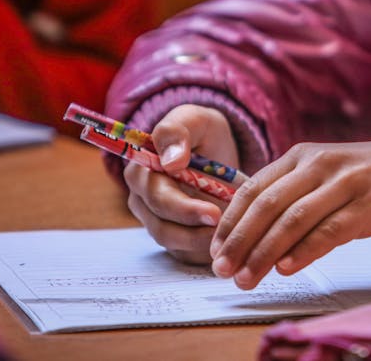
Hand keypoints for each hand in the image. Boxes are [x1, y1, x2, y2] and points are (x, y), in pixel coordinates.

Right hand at [124, 104, 239, 263]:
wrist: (218, 151)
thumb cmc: (202, 133)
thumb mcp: (194, 120)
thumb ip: (177, 131)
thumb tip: (170, 161)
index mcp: (140, 167)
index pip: (152, 193)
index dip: (181, 206)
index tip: (212, 210)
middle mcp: (142, 197)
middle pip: (160, 221)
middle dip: (196, 226)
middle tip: (227, 223)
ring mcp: (155, 219)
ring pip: (170, 240)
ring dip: (200, 240)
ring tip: (229, 232)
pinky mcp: (171, 237)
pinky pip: (182, 251)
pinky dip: (203, 249)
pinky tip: (225, 242)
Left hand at [209, 138, 370, 288]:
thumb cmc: (369, 177)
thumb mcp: (325, 174)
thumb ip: (291, 194)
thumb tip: (249, 231)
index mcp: (301, 156)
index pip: (253, 188)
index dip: (230, 220)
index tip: (215, 248)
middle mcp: (319, 163)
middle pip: (268, 204)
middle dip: (240, 240)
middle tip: (222, 269)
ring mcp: (345, 182)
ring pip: (294, 219)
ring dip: (265, 251)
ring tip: (247, 277)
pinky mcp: (370, 204)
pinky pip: (331, 229)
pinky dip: (305, 250)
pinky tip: (286, 268)